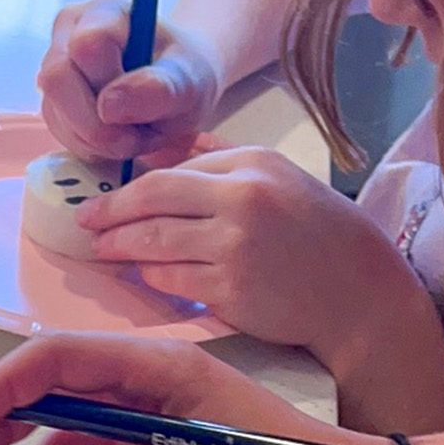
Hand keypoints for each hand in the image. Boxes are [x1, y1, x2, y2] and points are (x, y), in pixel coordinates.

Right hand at [38, 0, 221, 165]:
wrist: (181, 94)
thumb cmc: (187, 79)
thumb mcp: (190, 83)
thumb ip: (159, 89)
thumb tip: (109, 106)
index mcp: (106, 11)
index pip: (87, 46)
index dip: (109, 84)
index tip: (143, 107)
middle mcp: (71, 31)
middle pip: (56, 78)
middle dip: (95, 123)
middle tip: (133, 138)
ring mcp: (56, 66)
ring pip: (53, 111)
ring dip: (96, 140)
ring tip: (133, 136)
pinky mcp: (53, 101)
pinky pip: (58, 132)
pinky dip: (89, 148)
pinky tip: (116, 140)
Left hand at [74, 145, 421, 366]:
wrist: (358, 294)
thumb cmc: (318, 235)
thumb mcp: (279, 178)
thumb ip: (221, 158)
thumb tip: (158, 151)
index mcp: (252, 164)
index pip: (173, 168)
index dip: (130, 186)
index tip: (104, 197)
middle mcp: (242, 198)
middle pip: (153, 198)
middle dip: (110, 212)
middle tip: (85, 222)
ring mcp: (235, 246)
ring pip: (154, 242)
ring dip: (120, 246)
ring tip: (101, 249)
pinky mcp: (230, 290)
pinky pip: (171, 280)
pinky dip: (151, 276)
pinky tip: (142, 273)